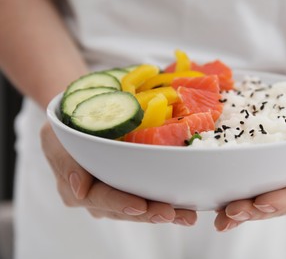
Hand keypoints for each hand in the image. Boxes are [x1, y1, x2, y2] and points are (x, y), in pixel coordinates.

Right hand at [40, 122, 196, 225]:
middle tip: (172, 214)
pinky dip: (166, 201)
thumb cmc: (68, 122)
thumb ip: (64, 162)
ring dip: (163, 212)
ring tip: (186, 216)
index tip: (140, 206)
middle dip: (149, 213)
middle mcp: (97, 196)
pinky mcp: (130, 185)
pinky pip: (148, 196)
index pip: (100, 199)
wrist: (83, 114)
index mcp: (77, 188)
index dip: (120, 203)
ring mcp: (115, 192)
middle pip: (124, 208)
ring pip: (140, 207)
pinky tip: (185, 206)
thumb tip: (78, 190)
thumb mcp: (54, 134)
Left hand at [214, 114, 285, 231]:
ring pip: (258, 201)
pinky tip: (215, 202)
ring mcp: (279, 184)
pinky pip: (248, 188)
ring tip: (220, 216)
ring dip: (239, 210)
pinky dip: (232, 194)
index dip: (280, 201)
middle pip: (274, 204)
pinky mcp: (264, 175)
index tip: (262, 203)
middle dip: (252, 211)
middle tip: (231, 212)